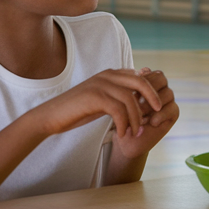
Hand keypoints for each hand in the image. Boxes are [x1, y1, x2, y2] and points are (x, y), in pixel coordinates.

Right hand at [30, 68, 164, 139]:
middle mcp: (107, 75)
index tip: (153, 108)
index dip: (149, 91)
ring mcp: (100, 84)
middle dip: (152, 97)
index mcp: (110, 74)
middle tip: (158, 112)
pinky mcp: (94, 97)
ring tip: (135, 132)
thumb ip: (116, 96)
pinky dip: (124, 124)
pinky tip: (122, 134)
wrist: (51, 116)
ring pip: (130, 99)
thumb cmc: (76, 110)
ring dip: (137, 118)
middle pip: (140, 81)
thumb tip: (135, 100)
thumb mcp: (100, 99)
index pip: (138, 76)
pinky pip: (119, 110)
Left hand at [112, 68, 179, 158]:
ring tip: (140, 116)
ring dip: (152, 104)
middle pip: (161, 78)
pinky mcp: (173, 114)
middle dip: (148, 90)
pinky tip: (151, 122)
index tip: (130, 92)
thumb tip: (143, 69)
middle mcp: (159, 89)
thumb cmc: (122, 119)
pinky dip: (161, 115)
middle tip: (135, 103)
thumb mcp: (123, 101)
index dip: (142, 80)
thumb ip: (131, 85)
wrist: (126, 141)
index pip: (151, 72)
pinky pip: (173, 108)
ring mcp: (167, 101)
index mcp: (148, 83)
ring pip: (168, 93)